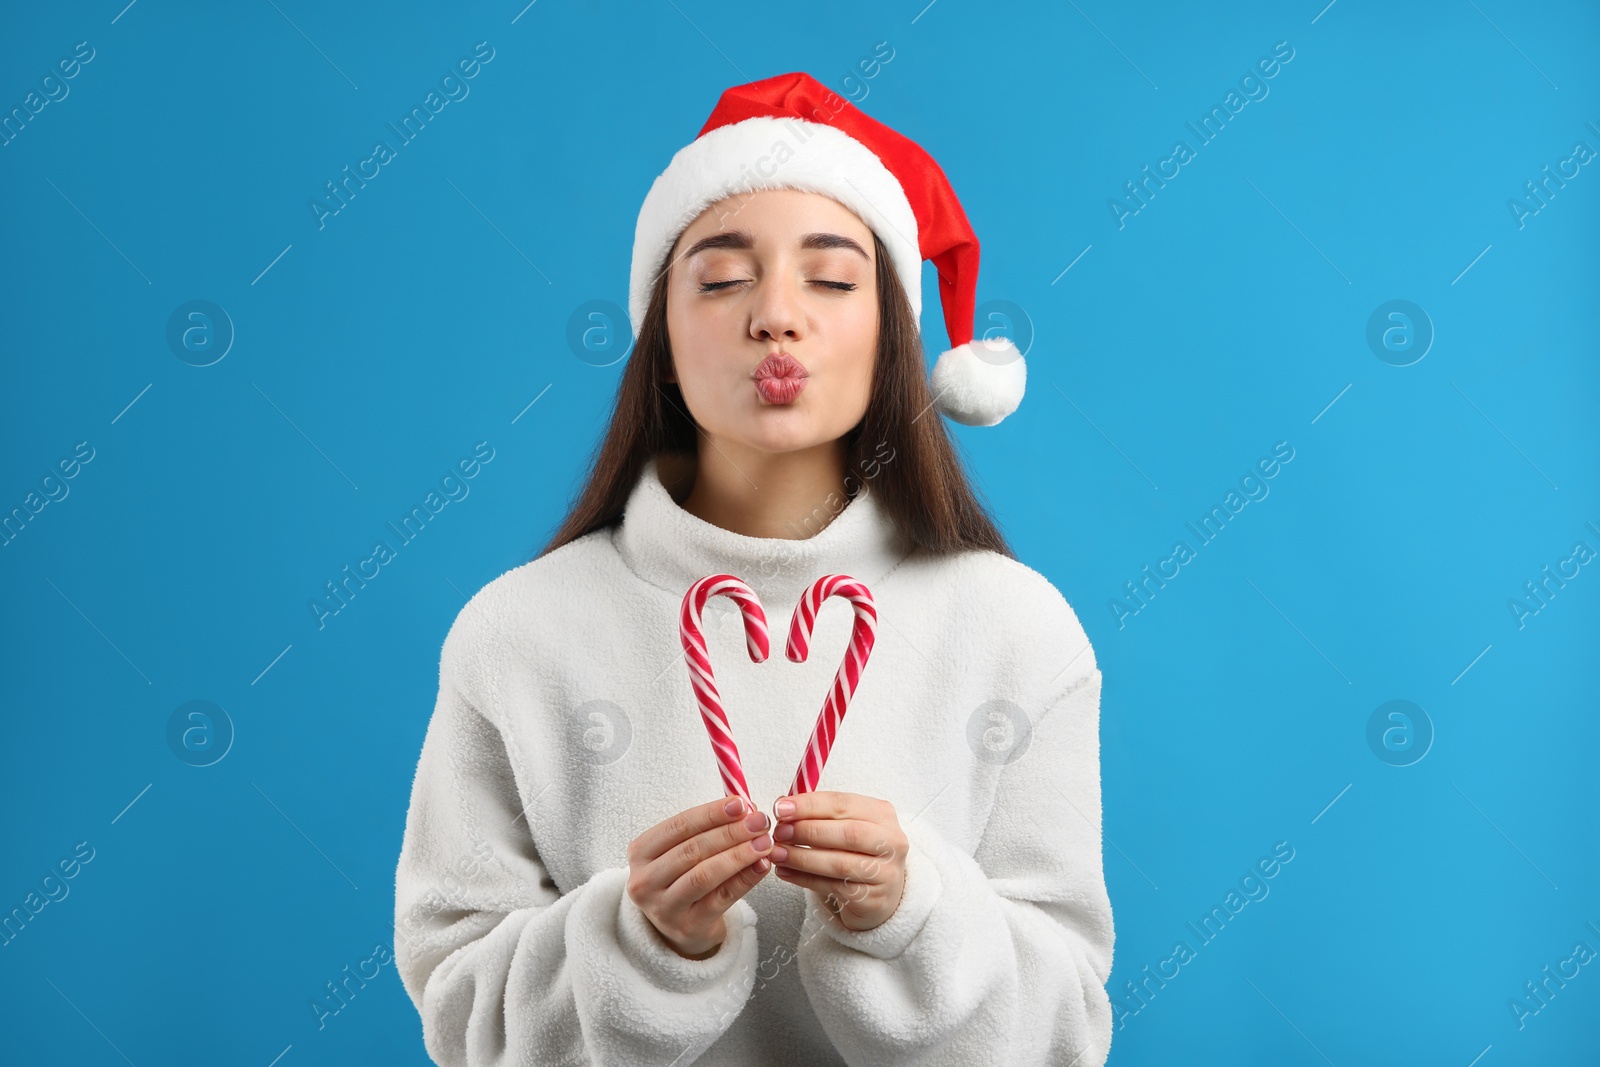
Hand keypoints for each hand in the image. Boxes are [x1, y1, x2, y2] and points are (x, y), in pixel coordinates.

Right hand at [625, 796, 775, 958]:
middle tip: (759, 822)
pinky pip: (721, 898)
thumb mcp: (682, 850)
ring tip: (764, 843)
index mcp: (640, 852)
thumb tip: (745, 808)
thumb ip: (708, 828)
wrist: (679, 925)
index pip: (678, 826)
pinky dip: (745, 879)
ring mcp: (664, 907)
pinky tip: (762, 865)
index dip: (711, 813)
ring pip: (705, 875)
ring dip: (739, 855)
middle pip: (693, 850)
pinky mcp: (688, 926)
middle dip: (731, 832)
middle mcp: (645, 880)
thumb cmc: (683, 877)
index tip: (740, 804)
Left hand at [768, 791, 907, 932]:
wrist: (881, 892)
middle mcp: (890, 841)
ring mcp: (885, 872)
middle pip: (847, 833)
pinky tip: (785, 872)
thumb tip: (783, 806)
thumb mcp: (846, 825)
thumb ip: (819, 814)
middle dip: (807, 831)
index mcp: (882, 814)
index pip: (843, 804)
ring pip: (839, 863)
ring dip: (802, 857)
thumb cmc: (857, 852)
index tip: (781, 808)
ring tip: (777, 853)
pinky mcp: (874, 899)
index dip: (810, 805)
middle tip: (779, 832)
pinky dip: (804, 879)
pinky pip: (833, 887)